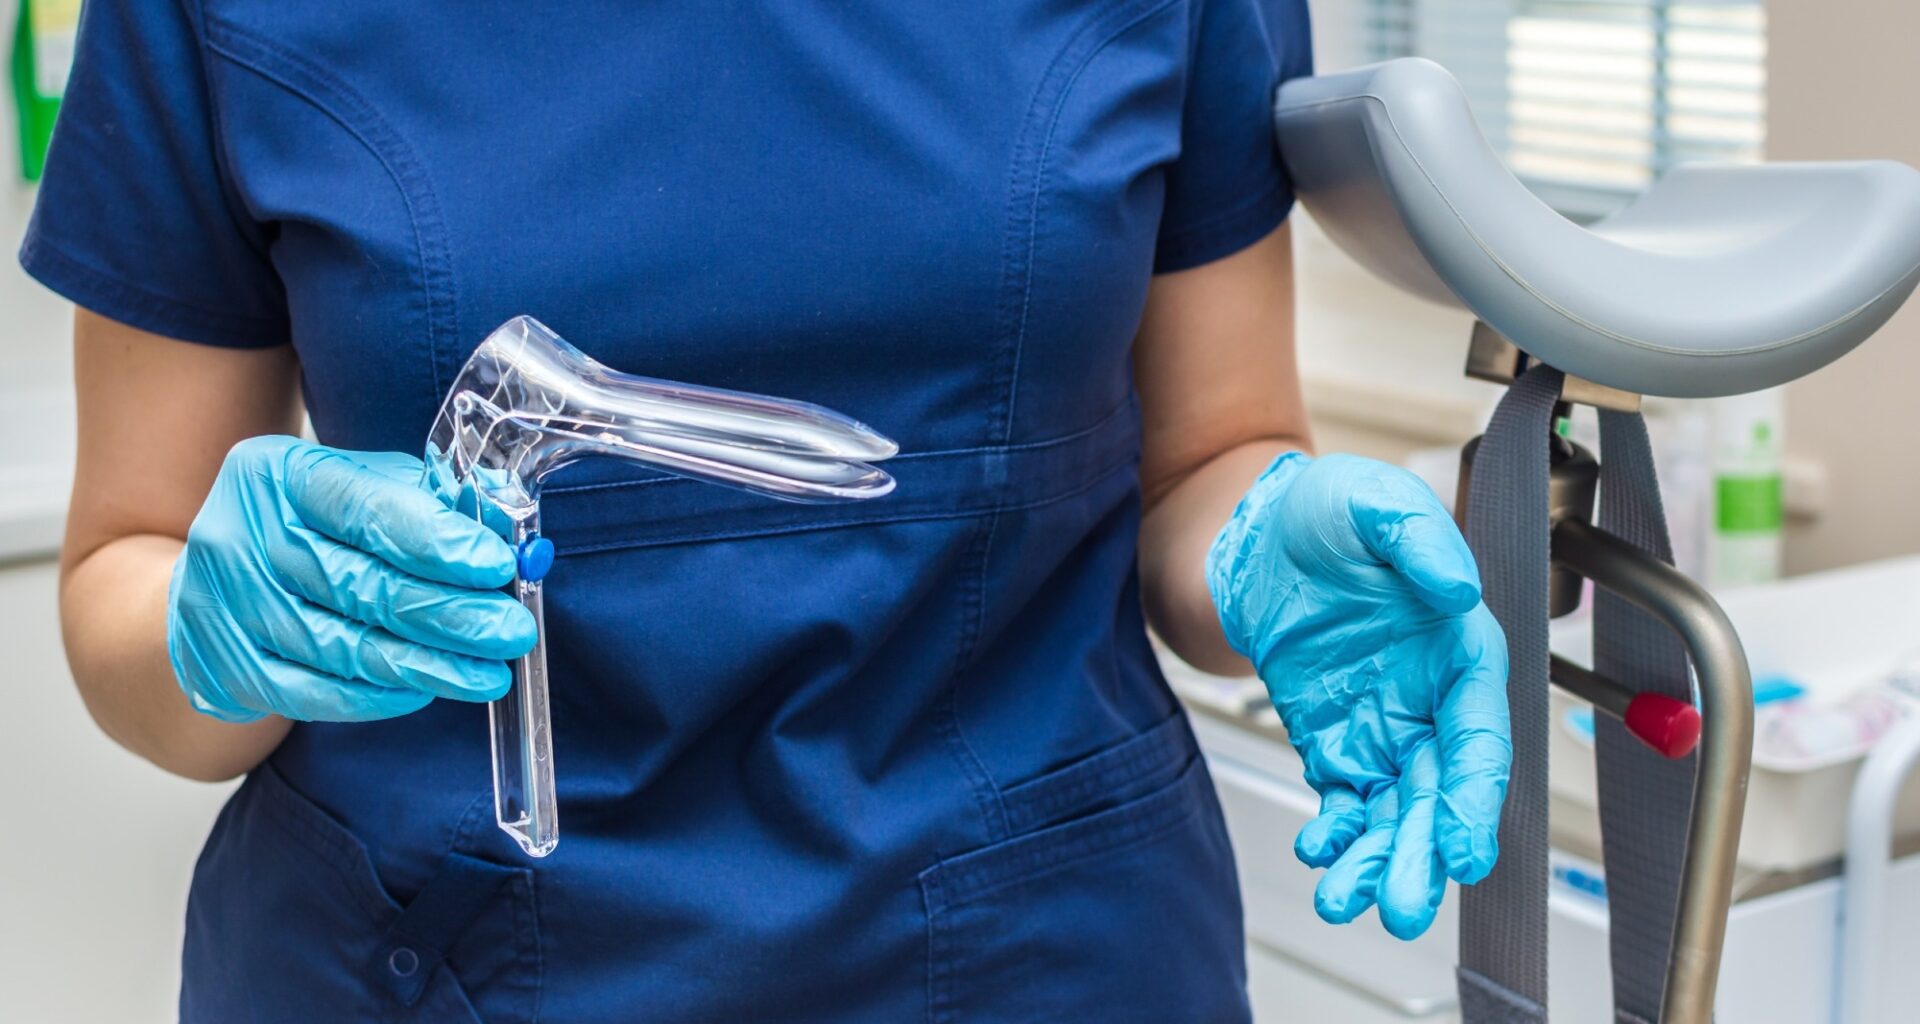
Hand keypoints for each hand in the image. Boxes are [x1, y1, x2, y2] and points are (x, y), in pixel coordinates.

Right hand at [168, 436, 536, 721]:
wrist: (216, 584)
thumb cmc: (311, 527)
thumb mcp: (361, 487)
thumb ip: (430, 499)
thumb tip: (507, 523)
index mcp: (277, 474)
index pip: (365, 508)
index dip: (435, 540)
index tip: (497, 565)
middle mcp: (242, 537)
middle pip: (361, 584)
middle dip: (450, 613)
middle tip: (512, 631)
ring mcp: (230, 608)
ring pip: (344, 648)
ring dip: (428, 666)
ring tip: (489, 674)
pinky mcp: (229, 668)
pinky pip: (316, 694)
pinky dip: (379, 697)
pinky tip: (428, 690)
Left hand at [1207, 452, 1509, 938]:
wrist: (1261, 533)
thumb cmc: (1331, 511)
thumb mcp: (1373, 502)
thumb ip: (1418, 539)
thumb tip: (1457, 587)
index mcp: (1461, 651)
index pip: (1479, 735)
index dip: (1473, 797)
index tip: (1462, 851)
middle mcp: (1433, 700)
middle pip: (1438, 791)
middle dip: (1423, 853)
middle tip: (1402, 907)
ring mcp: (1386, 728)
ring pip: (1393, 810)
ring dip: (1377, 858)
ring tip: (1347, 900)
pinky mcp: (1337, 742)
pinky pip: (1344, 800)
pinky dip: (1337, 833)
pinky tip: (1321, 855)